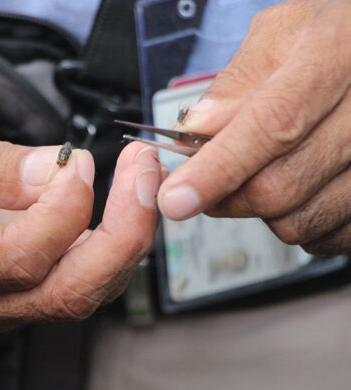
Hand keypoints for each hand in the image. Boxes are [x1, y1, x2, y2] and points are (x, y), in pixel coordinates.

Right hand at [0, 106, 161, 335]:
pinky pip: (80, 277)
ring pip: (84, 291)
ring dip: (127, 235)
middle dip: (123, 232)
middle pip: (67, 293)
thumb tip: (60, 172)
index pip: (19, 259)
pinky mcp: (18, 293)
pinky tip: (124, 200)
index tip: (79, 161)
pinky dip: (112, 240)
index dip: (62, 210)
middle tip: (145, 170)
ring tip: (142, 176)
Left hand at [157, 0, 350, 254]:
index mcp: (335, 56)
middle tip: (203, 183)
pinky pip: (325, 235)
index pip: (272, 126)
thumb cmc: (330, 35)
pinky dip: (295, 222)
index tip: (176, 199)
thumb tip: (194, 132)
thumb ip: (234, 83)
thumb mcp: (280, 33)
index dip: (218, 169)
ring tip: (262, 170)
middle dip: (225, 196)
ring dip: (260, 209)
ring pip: (298, 220)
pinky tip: (295, 187)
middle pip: (279, 186)